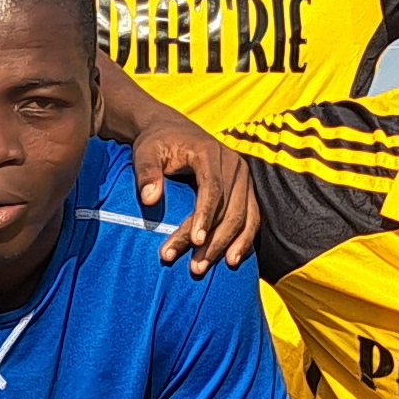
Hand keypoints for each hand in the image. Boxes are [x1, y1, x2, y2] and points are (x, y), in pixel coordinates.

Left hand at [125, 102, 255, 269]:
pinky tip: (231, 260)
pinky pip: (252, 218)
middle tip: (194, 267)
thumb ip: (147, 173)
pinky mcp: (246, 190)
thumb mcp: (145, 152)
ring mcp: (244, 178)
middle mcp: (233, 164)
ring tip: (206, 268)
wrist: (172, 130)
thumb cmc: (157, 143)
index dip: (205, 216)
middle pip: (230, 209)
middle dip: (213, 241)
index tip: (195, 241)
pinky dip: (244, 240)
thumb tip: (150, 199)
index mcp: (210, 153)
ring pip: (243, 217)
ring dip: (228, 245)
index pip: (213, 189)